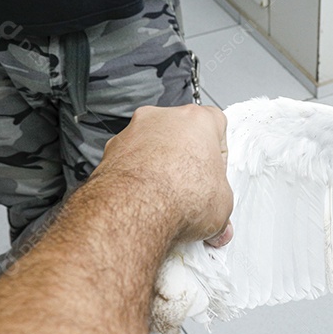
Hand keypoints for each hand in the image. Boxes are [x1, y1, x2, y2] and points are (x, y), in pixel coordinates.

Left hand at [93, 105, 232, 245]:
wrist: (136, 210)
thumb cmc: (177, 195)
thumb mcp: (221, 205)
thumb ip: (219, 203)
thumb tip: (215, 215)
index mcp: (197, 119)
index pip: (216, 127)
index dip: (216, 155)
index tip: (215, 174)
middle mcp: (163, 118)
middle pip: (181, 134)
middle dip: (185, 159)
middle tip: (192, 187)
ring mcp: (134, 132)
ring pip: (152, 146)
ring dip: (159, 167)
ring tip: (167, 197)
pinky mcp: (111, 151)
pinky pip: (129, 161)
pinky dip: (136, 178)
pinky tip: (145, 199)